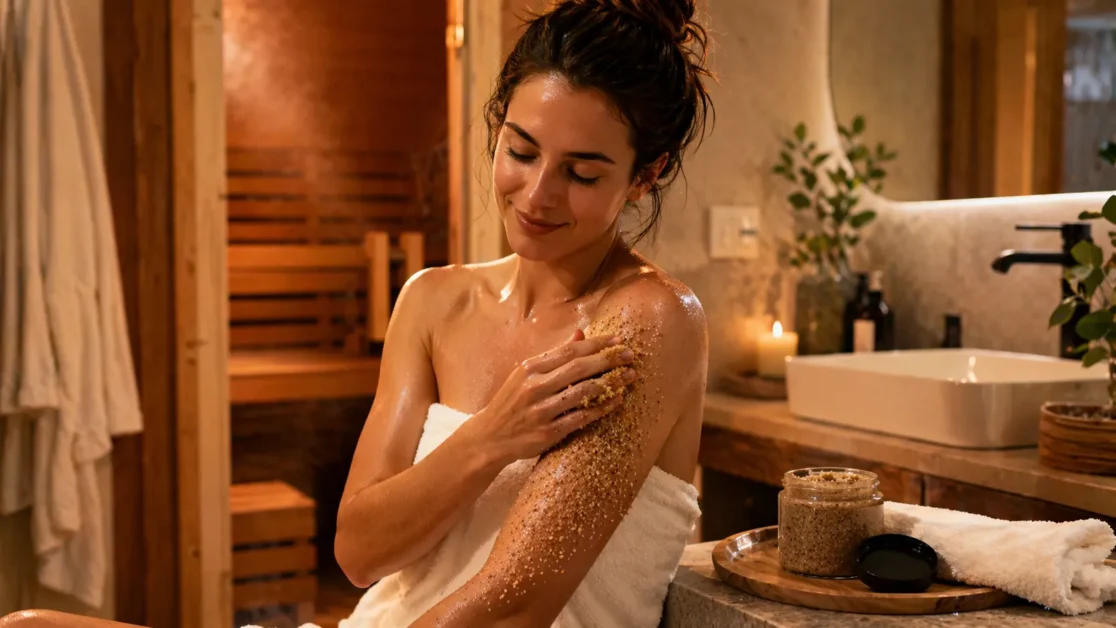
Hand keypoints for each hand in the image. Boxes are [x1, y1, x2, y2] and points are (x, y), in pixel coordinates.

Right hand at [468, 328, 637, 464]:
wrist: (489, 437)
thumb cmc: (511, 402)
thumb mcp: (525, 374)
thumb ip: (554, 356)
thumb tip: (580, 334)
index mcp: (530, 368)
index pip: (569, 351)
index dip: (597, 344)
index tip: (618, 340)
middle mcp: (534, 386)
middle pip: (579, 368)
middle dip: (609, 359)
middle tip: (631, 355)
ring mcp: (541, 410)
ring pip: (583, 392)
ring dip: (611, 383)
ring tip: (629, 376)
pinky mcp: (548, 432)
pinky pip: (581, 417)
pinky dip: (602, 408)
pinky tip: (617, 400)